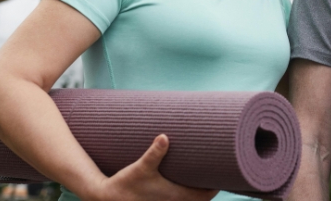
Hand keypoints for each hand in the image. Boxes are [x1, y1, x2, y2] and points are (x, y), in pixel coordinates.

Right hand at [85, 134, 217, 200]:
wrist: (106, 198)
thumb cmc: (125, 184)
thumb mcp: (140, 167)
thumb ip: (154, 153)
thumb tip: (164, 136)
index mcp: (176, 197)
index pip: (206, 195)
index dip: (217, 185)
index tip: (223, 172)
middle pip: (201, 199)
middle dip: (209, 186)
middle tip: (215, 168)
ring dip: (198, 190)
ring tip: (203, 173)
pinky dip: (186, 195)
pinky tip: (184, 182)